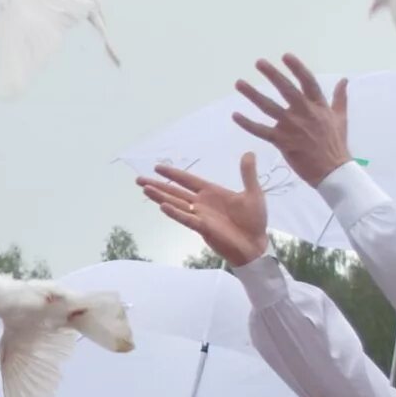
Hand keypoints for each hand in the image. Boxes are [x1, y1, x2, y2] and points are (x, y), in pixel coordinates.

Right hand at [136, 153, 270, 268]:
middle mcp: (202, 203)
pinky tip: (163, 206)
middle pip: (175, 192)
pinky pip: (186, 219)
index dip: (173, 174)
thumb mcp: (253, 193)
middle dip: (157, 185)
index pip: (187, 181)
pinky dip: (175, 213)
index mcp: (212, 193)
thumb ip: (247, 174)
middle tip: (139, 179)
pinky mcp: (203, 228)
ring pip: (176, 204)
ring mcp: (200, 216)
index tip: (157, 168)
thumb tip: (249, 152)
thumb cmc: (254, 220)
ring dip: (160, 196)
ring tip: (145, 189)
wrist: (256, 244)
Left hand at [233, 55, 351, 185]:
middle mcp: (304, 112)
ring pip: (269, 107)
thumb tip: (344, 80)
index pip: (307, 82)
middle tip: (259, 62)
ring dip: (252, 94)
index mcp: (319, 106)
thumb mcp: (341, 118)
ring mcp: (292, 126)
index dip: (297, 68)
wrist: (333, 171)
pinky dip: (247, 124)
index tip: (285, 56)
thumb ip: (340, 97)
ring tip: (239, 83)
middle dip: (272, 74)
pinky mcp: (282, 141)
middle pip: (286, 89)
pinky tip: (236, 115)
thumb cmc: (337, 144)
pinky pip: (261, 131)